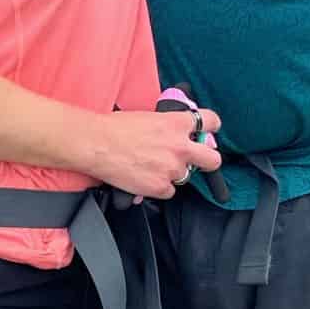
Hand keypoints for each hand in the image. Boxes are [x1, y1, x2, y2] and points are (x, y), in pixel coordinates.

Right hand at [87, 105, 222, 200]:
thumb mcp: (148, 117)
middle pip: (213, 159)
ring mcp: (172, 169)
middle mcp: (180, 147)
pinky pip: (169, 191)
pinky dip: (159, 187)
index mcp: (177, 123)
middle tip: (198, 160)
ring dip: (174, 173)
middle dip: (208, 160)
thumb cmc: (115, 127)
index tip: (206, 133)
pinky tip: (145, 178)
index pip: (211, 122)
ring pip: (185, 176)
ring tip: (153, 167)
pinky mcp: (161, 187)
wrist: (97, 144)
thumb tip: (173, 133)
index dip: (210, 128)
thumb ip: (167, 126)